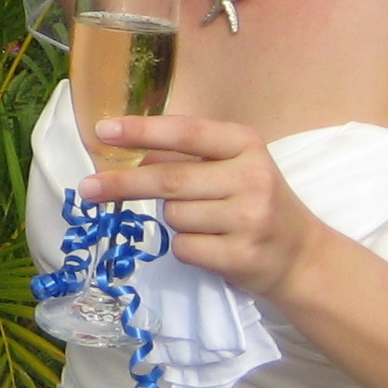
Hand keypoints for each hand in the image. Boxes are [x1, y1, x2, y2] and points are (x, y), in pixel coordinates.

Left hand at [83, 114, 330, 299]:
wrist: (301, 255)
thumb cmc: (255, 202)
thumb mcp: (234, 166)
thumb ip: (189, 156)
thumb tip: (127, 153)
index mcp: (246, 144)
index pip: (186, 132)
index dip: (142, 131)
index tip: (103, 131)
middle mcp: (251, 177)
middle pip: (169, 179)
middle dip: (122, 184)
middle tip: (87, 188)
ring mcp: (249, 218)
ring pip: (173, 217)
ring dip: (170, 221)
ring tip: (202, 224)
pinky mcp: (241, 255)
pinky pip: (184, 247)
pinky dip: (185, 247)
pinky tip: (210, 245)